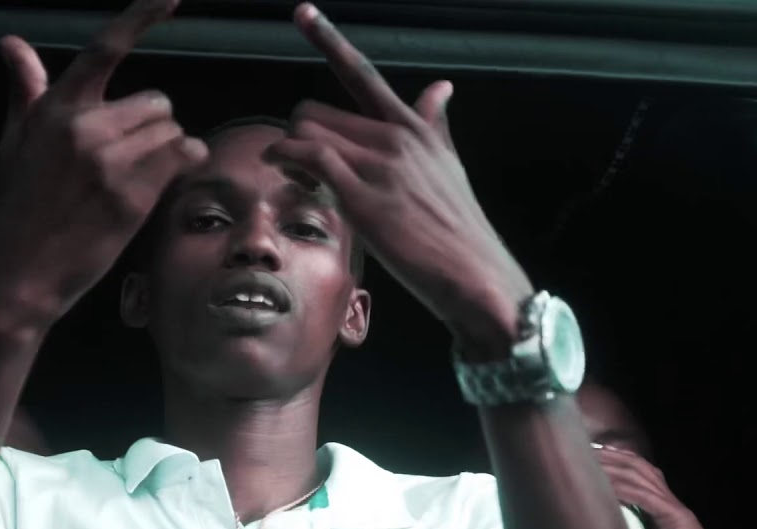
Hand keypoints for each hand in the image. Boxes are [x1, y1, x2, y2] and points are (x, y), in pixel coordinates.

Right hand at [0, 0, 206, 330]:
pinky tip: (158, 187)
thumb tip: (11, 43)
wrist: (17, 275)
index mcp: (56, 110)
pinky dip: (181, 169)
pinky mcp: (133, 196)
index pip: (103, 49)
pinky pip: (182, 160)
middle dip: (152, 127)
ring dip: (167, 151)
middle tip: (129, 159)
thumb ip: (26, 91)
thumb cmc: (16, 209)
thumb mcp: (14, 144)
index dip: (140, 16)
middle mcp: (85, 128)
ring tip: (137, 179)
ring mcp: (111, 162)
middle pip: (156, 102)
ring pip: (173, 132)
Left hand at [268, 3, 532, 354]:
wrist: (474, 273)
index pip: (362, 73)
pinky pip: (310, 158)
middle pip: (316, 112)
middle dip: (298, 136)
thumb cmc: (456, 228)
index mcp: (413, 127)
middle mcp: (395, 137)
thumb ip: (435, 123)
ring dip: (289, 154)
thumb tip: (442, 87)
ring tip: (294, 178)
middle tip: (298, 165)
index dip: (329, 38)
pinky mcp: (363, 196)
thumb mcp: (449, 165)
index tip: (302, 11)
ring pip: (307, 134)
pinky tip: (282, 171)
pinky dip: (287, 160)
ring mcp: (379, 164)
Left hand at [595, 444, 755, 528]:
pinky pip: (649, 498)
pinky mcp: (682, 524)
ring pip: (641, 477)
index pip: (634, 481)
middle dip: (607, 458)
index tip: (579, 461)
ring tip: (585, 456)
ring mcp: (677, 514)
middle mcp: (669, 511)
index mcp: (661, 520)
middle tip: (576, 448)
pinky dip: (625, 488)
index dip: (610, 468)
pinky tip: (604, 484)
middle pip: (636, 470)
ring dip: (613, 465)